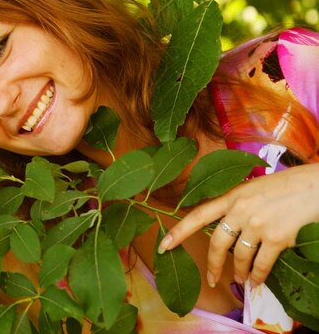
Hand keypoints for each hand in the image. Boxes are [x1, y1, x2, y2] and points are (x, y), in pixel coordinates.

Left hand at [158, 163, 318, 287]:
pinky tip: (256, 281)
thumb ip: (236, 205)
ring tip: (241, 280)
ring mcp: (258, 224)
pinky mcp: (276, 238)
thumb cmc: (287, 186)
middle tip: (212, 279)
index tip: (164, 246)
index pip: (198, 214)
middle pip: (217, 243)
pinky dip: (257, 276)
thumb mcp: (253, 188)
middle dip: (213, 265)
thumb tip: (224, 227)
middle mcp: (240, 209)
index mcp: (232, 195)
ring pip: (239, 257)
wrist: (317, 186)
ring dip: (239, 272)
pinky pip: (260, 265)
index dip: (179, 232)